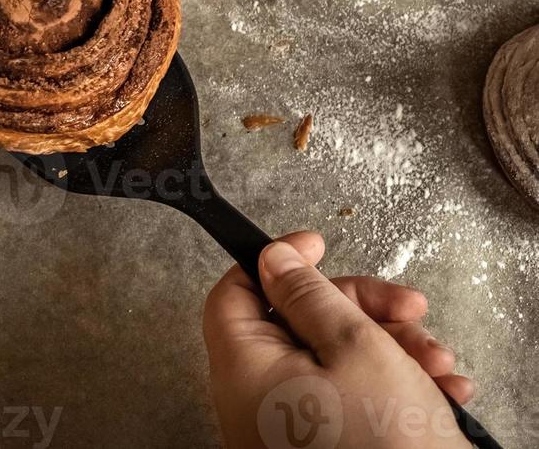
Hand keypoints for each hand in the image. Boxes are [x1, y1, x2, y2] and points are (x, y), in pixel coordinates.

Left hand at [204, 232, 472, 448]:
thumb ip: (308, 293)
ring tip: (435, 359)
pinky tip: (439, 387)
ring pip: (334, 353)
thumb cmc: (383, 446)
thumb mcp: (352, 345)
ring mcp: (292, 426)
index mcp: (246, 370)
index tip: (316, 246)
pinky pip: (351, 392)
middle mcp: (259, 400)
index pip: (235, 292)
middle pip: (298, 320)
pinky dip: (395, 380)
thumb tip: (274, 257)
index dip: (276, 260)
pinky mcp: (326, 444)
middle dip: (362, 307)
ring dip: (391, 343)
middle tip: (405, 308)